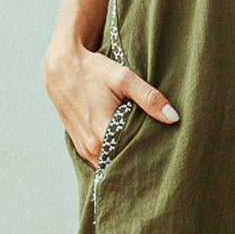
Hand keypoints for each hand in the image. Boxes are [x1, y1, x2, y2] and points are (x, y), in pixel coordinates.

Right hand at [43, 43, 176, 165]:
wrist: (61, 67)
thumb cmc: (93, 70)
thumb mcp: (124, 79)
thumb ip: (149, 98)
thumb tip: (173, 117)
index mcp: (102, 134)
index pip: (132, 160)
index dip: (149, 160)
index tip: (164, 158)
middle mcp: (91, 148)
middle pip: (121, 166)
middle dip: (138, 163)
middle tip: (159, 159)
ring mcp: (83, 149)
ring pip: (109, 166)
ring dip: (124, 161)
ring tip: (144, 155)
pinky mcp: (79, 146)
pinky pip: (99, 160)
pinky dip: (112, 157)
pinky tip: (126, 149)